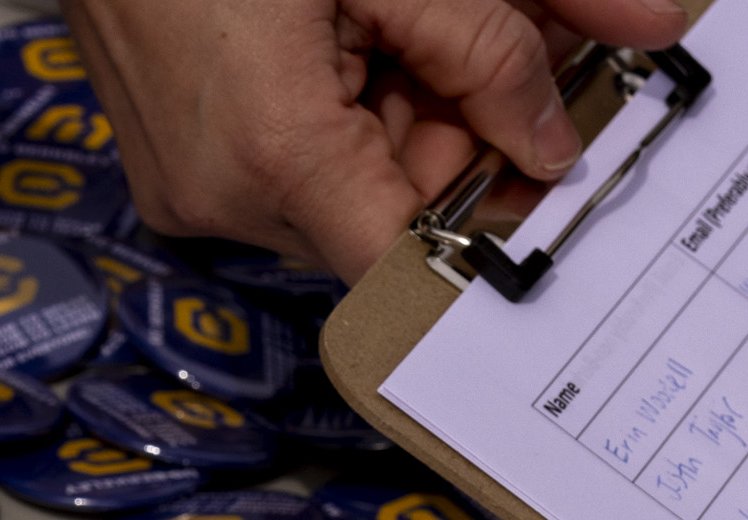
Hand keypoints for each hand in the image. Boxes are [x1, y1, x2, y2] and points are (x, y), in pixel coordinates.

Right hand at [63, 0, 687, 280]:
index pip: (410, 266)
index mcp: (274, 155)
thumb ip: (489, 43)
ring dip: (402, 118)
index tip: (546, 179)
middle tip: (498, 48)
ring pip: (347, 192)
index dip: (489, 229)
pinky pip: (293, 172)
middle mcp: (224, 199)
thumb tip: (567, 128)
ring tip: (399, 21)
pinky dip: (343, 115)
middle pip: (387, 220)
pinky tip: (347, 40)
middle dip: (458, 138)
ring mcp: (192, 191)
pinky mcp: (180, 171)